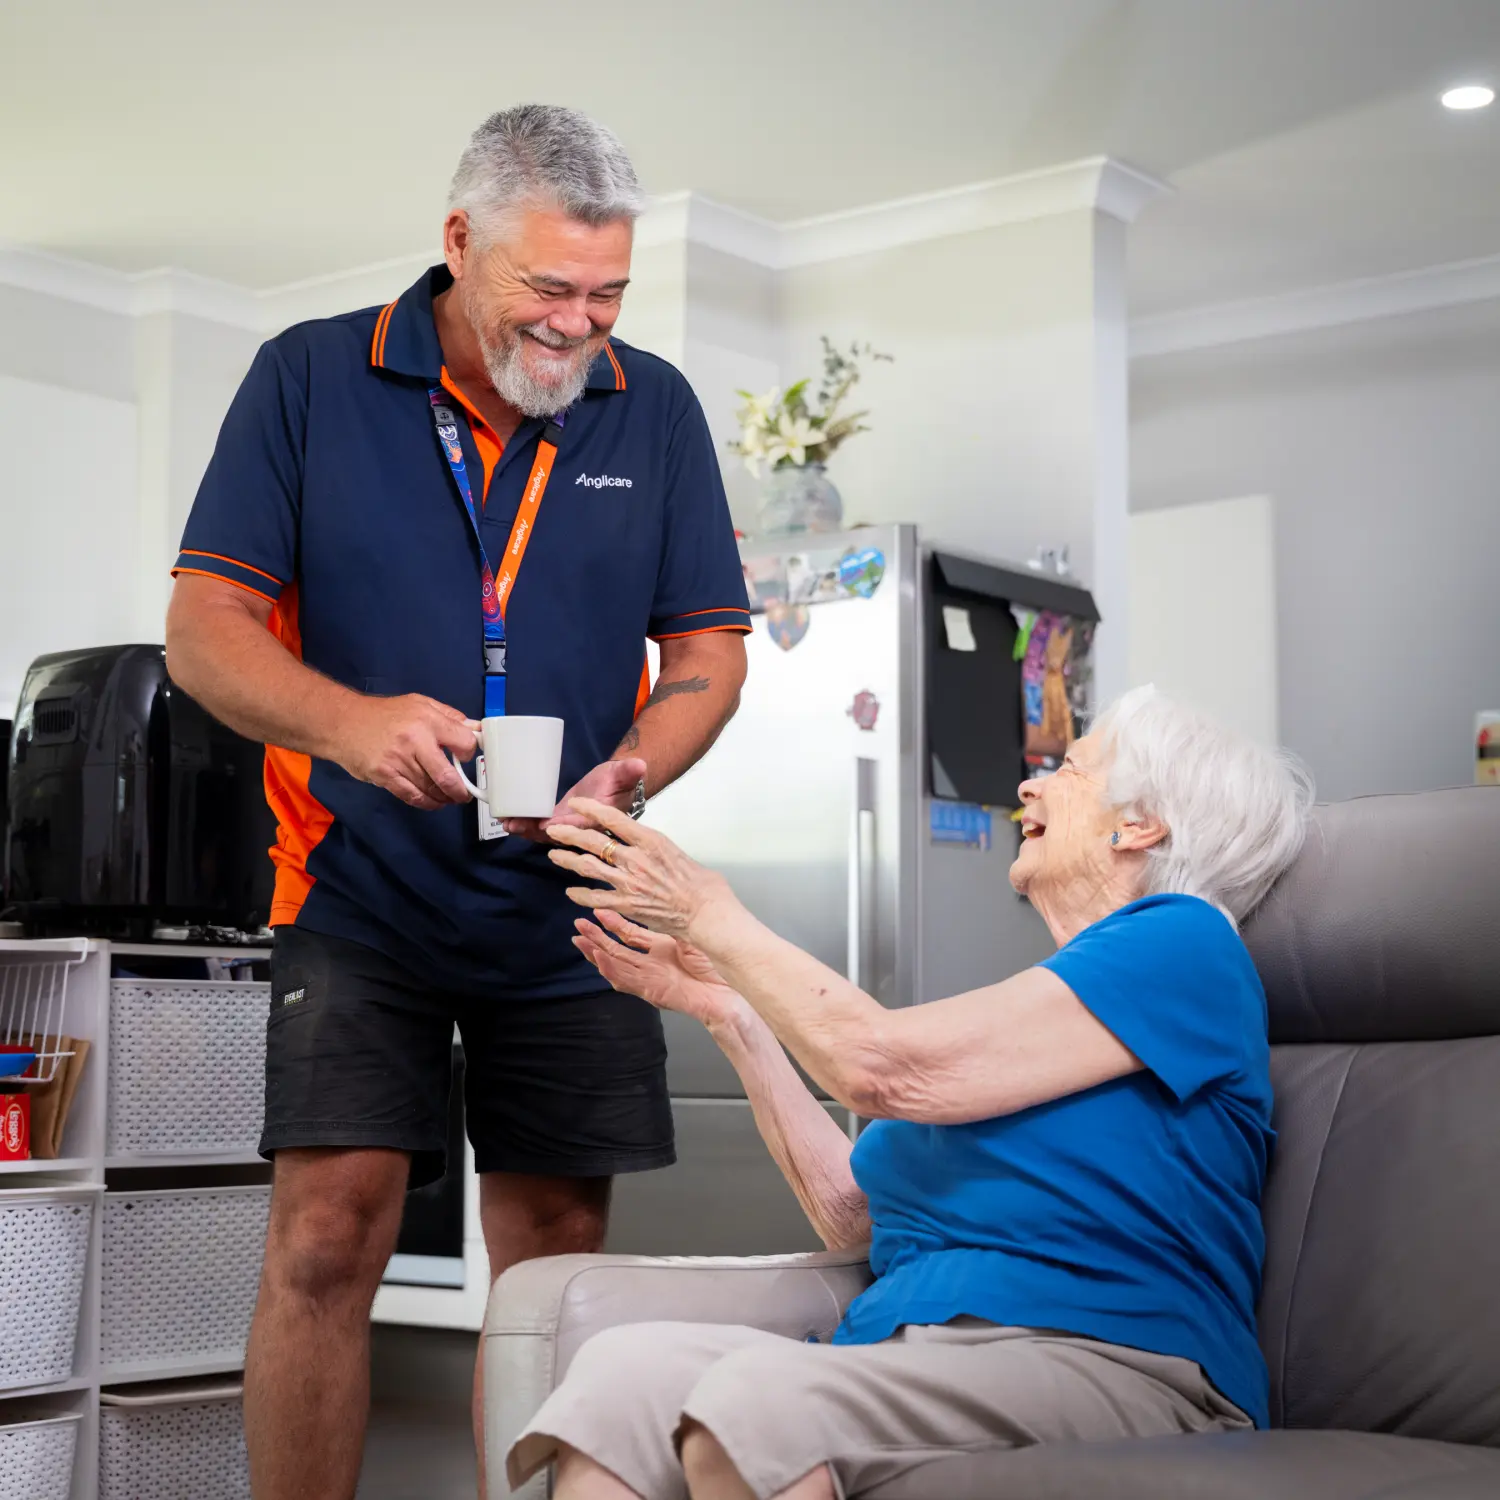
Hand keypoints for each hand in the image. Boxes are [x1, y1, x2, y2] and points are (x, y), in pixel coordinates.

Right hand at [337, 693, 478, 809]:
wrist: (342, 722)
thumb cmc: (384, 713)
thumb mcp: (420, 703)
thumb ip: (449, 716)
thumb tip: (475, 729)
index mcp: (428, 720)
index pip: (463, 741)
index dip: (469, 753)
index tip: (466, 758)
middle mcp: (415, 740)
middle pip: (447, 775)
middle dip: (460, 790)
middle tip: (465, 794)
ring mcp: (398, 760)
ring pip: (429, 788)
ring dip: (444, 798)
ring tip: (450, 798)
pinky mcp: (384, 776)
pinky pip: (411, 796)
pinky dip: (426, 803)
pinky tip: (433, 802)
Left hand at [503, 756, 646, 842]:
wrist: (614, 785)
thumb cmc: (619, 780)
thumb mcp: (624, 774)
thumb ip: (629, 772)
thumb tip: (640, 765)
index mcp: (598, 819)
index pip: (581, 825)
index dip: (564, 825)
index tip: (547, 823)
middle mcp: (582, 828)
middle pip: (558, 834)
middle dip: (535, 831)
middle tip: (515, 824)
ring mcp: (569, 827)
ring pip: (546, 834)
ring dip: (526, 830)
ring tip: (507, 823)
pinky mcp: (559, 822)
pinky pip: (542, 828)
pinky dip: (526, 826)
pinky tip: (509, 821)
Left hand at [546, 797, 734, 939]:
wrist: (705, 911)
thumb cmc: (700, 883)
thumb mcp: (676, 851)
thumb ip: (655, 847)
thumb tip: (647, 848)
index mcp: (650, 840)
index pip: (612, 818)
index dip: (590, 808)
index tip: (576, 803)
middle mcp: (635, 858)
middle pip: (593, 841)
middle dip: (570, 833)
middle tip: (555, 829)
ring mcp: (628, 881)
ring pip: (588, 866)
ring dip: (568, 860)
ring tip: (554, 855)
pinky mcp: (626, 904)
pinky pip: (595, 897)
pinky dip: (580, 894)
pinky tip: (571, 892)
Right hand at [573, 910, 741, 1028]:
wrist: (729, 991)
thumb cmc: (716, 964)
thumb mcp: (690, 935)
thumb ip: (672, 921)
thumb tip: (663, 899)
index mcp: (661, 948)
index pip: (630, 934)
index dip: (613, 923)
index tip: (598, 909)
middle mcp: (652, 963)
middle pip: (617, 948)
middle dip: (596, 936)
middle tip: (578, 923)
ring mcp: (650, 978)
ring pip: (615, 964)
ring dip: (596, 952)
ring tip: (580, 940)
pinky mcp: (650, 991)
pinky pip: (625, 979)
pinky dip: (610, 969)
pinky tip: (599, 958)